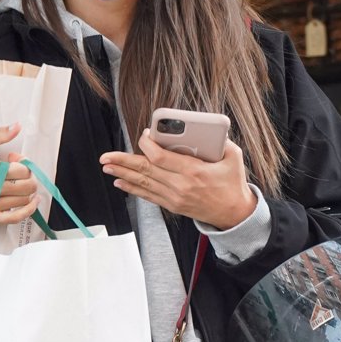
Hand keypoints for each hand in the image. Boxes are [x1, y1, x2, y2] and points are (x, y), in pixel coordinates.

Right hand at [0, 124, 39, 225]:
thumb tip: (17, 126)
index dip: (24, 163)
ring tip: (21, 184)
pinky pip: (15, 218)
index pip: (23, 170)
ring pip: (24, 200)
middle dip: (30, 177)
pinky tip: (32, 202)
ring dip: (28, 191)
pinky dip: (28, 210)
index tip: (15, 161)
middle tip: (21, 173)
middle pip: (27, 186)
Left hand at [99, 131, 257, 228]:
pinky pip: (148, 196)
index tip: (144, 135)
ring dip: (122, 174)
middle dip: (122, 162)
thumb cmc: (232, 184)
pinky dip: (132, 189)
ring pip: (143, 183)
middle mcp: (180, 185)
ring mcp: (174, 197)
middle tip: (106, 156)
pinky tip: (120, 182)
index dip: (147, 145)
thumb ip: (219, 141)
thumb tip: (204, 127)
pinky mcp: (172, 205)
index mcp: (194, 171)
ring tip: (107, 167)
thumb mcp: (233, 157)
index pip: (160, 157)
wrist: (234, 214)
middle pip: (145, 170)